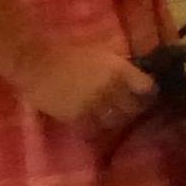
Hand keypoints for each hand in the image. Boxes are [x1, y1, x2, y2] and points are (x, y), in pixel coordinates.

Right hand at [13, 45, 151, 136]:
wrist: (38, 62)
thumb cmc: (70, 55)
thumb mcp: (103, 57)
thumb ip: (121, 70)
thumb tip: (137, 82)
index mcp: (119, 70)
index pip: (147, 88)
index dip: (147, 94)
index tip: (144, 97)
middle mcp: (111, 88)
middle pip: (134, 108)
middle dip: (133, 110)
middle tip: (127, 111)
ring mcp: (94, 105)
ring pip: (116, 122)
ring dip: (115, 122)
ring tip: (109, 119)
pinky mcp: (76, 117)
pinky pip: (93, 131)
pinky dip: (95, 131)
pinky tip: (93, 127)